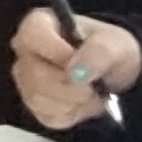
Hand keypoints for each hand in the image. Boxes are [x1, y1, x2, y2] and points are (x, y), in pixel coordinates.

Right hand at [8, 6, 141, 128]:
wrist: (115, 74)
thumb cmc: (111, 50)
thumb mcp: (115, 44)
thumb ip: (98, 52)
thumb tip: (76, 72)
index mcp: (39, 24)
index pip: (32, 36)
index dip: (58, 53)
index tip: (83, 66)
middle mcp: (25, 51)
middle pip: (34, 75)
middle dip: (71, 87)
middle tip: (94, 87)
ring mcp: (26, 79)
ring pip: (38, 99)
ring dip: (73, 103)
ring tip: (91, 94)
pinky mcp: (34, 105)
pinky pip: (47, 117)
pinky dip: (71, 115)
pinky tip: (82, 104)